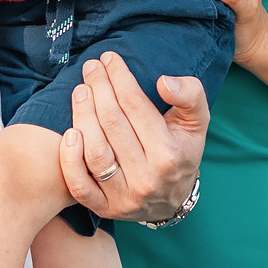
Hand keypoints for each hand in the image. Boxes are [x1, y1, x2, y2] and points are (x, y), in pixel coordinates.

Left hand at [56, 50, 207, 224]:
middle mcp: (147, 177)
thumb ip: (190, 95)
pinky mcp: (105, 208)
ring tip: (80, 91)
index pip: (136, 107)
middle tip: (91, 67)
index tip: (109, 58)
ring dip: (82, 115)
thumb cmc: (182, 150)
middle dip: (99, 88)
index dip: (120, 78)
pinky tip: (69, 133)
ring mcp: (124, 196)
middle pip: (113, 124)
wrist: (172, 199)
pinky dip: (70, 160)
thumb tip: (163, 82)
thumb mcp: (197, 122)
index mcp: (169, 154)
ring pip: (95, 152)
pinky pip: (80, 186)